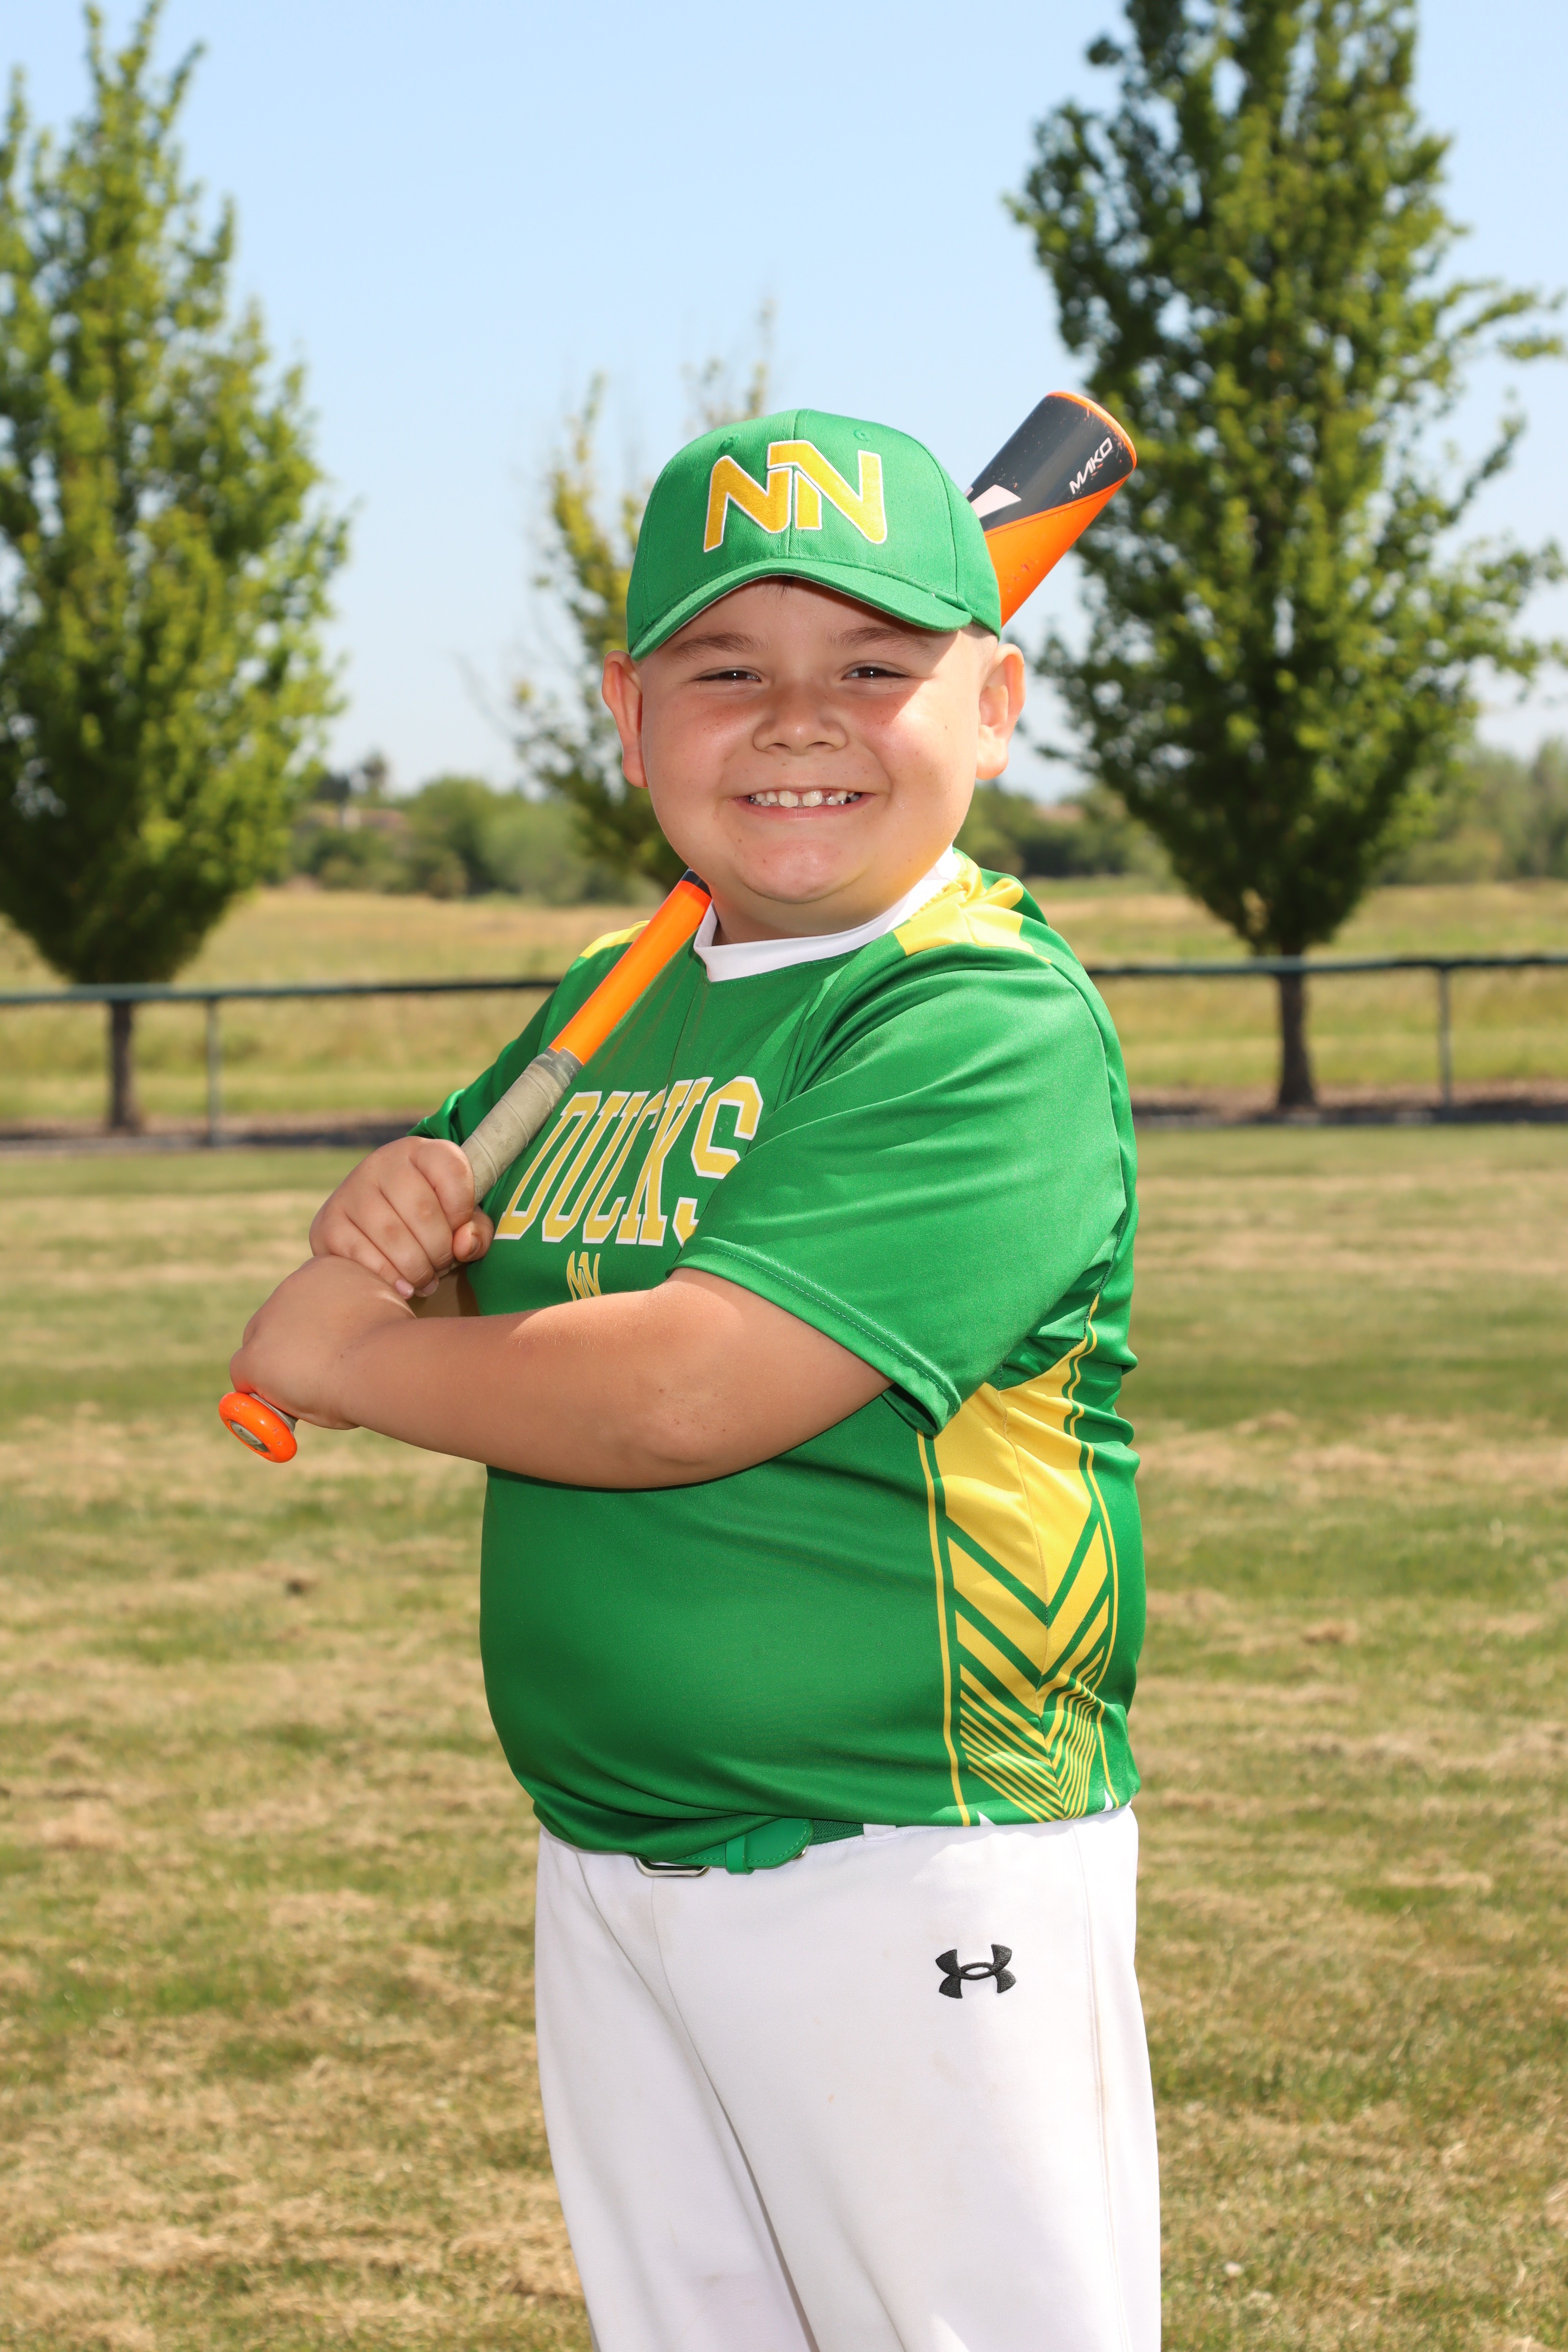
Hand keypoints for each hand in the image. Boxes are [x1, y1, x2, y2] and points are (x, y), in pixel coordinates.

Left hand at [230, 1255, 413, 1428]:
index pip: (308, 1297)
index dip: (317, 1325)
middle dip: (292, 1344)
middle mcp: (292, 1285)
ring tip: (308, 1391)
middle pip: (280, 1319)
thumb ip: (357, 1314)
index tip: (332, 1344)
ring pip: (261, 1345)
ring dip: (277, 1365)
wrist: (385, 1362)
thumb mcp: (380, 1312)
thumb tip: (354, 1333)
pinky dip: (260, 1389)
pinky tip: (282, 1404)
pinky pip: (244, 1373)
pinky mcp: (255, 1355)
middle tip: (317, 1372)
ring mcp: (269, 1319)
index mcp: (325, 1270)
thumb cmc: (396, 1345)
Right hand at [309, 1137, 494, 1296]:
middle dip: (440, 1251)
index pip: (452, 1170)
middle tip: (441, 1266)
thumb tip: (464, 1245)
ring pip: (392, 1237)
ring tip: (425, 1280)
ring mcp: (350, 1191)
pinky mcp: (328, 1223)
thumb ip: (476, 1230)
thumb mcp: (461, 1218)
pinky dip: (388, 1277)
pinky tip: (402, 1286)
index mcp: (419, 1151)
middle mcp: (381, 1163)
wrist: (370, 1227)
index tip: (459, 1228)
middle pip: (423, 1212)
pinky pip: (362, 1256)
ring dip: (417, 1269)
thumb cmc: (429, 1222)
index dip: (463, 1209)